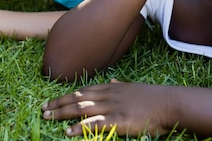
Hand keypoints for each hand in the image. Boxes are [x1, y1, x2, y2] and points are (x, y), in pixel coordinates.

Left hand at [42, 79, 170, 136]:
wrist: (169, 103)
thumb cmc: (153, 97)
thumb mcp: (133, 87)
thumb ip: (120, 85)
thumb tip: (112, 81)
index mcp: (111, 87)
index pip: (82, 90)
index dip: (65, 96)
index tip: (52, 100)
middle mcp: (108, 95)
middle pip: (77, 98)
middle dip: (58, 104)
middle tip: (43, 109)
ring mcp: (112, 107)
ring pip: (81, 109)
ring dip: (62, 113)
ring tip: (48, 118)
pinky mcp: (118, 120)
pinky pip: (94, 124)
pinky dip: (79, 127)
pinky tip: (68, 131)